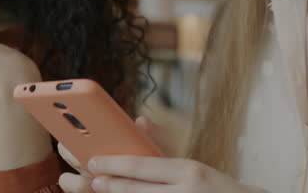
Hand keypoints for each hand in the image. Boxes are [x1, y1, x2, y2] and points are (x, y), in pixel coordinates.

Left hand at [58, 118, 265, 192]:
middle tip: (91, 180)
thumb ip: (164, 148)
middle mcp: (185, 191)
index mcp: (188, 171)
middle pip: (137, 191)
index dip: (114, 165)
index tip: (94, 162)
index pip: (143, 167)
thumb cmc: (217, 188)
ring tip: (98, 190)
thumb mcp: (194, 166)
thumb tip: (139, 122)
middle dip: (110, 185)